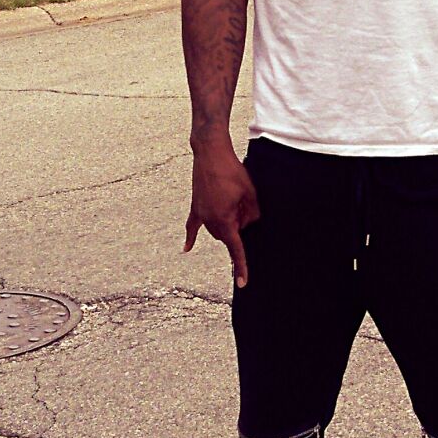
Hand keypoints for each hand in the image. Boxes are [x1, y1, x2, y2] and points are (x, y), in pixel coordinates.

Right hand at [182, 143, 259, 287]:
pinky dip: (192, 236)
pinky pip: (193, 225)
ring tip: (233, 198)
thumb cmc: (233, 172)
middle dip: (239, 227)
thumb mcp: (250, 195)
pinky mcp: (196, 206)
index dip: (241, 266)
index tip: (242, 284)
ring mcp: (201, 214)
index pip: (235, 249)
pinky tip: (186, 249)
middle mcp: (210, 221)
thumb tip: (247, 225)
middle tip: (244, 204)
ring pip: (216, 229)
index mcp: (224, 221)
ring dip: (226, 223)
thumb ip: (251, 215)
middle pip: (228, 235)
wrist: (211, 153)